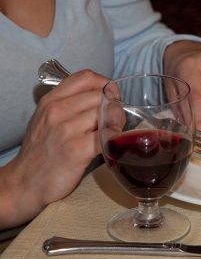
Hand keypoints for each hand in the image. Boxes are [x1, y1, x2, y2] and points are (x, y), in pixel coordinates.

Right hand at [0, 70, 108, 227]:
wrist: (25, 182)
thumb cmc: (42, 150)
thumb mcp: (47, 118)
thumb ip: (70, 104)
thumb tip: (104, 97)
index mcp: (51, 100)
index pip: (86, 77)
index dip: (106, 84)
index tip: (111, 97)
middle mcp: (58, 111)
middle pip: (101, 95)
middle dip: (115, 105)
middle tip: (115, 119)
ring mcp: (67, 130)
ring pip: (107, 113)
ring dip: (117, 122)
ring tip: (113, 131)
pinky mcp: (77, 150)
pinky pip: (107, 135)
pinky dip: (115, 137)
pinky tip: (111, 143)